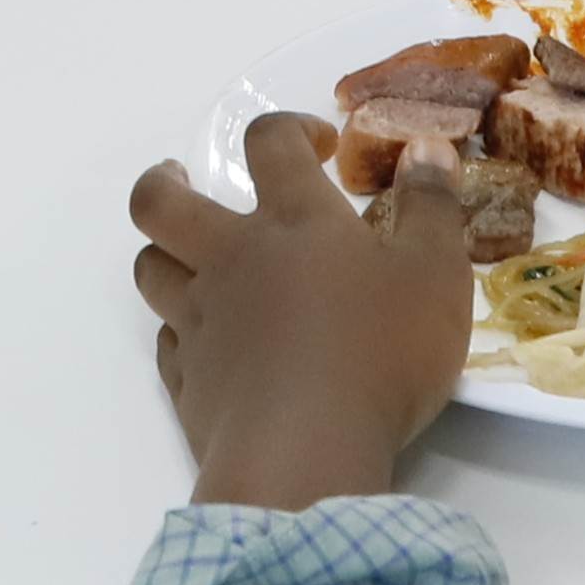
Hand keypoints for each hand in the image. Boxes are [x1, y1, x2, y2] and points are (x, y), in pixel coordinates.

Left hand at [129, 115, 468, 510]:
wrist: (306, 454)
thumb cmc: (379, 354)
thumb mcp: (434, 273)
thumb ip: (430, 206)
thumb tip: (426, 148)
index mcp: (293, 222)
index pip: (270, 143)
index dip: (289, 130)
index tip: (318, 147)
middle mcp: (231, 260)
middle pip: (161, 202)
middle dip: (166, 181)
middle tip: (184, 179)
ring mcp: (199, 322)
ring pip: (150, 269)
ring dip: (163, 255)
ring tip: (188, 259)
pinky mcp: (187, 383)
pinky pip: (166, 343)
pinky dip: (178, 333)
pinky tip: (203, 343)